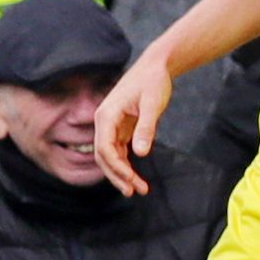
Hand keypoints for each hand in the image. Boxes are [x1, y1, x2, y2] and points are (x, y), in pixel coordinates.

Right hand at [94, 46, 175, 196]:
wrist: (155, 67)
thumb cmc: (153, 82)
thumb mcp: (153, 104)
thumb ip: (147, 128)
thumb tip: (141, 153)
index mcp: (106, 115)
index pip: (104, 148)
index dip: (116, 167)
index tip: (132, 180)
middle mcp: (104, 122)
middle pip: (104, 156)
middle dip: (117, 175)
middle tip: (135, 192)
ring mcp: (111, 126)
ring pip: (111, 156)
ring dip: (122, 173)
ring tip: (139, 189)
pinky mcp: (121, 128)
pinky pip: (119, 151)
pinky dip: (126, 164)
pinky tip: (136, 176)